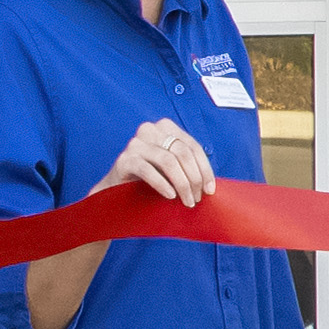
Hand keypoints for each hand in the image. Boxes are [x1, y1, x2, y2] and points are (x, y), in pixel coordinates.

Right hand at [104, 116, 218, 205]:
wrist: (117, 188)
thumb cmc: (150, 177)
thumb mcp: (172, 167)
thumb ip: (188, 166)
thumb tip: (211, 184)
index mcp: (165, 127)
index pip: (193, 146)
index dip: (205, 169)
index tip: (210, 190)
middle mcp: (149, 130)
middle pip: (182, 153)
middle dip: (194, 179)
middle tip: (197, 198)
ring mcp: (135, 143)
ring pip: (168, 162)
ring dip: (182, 184)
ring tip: (187, 201)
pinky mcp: (124, 159)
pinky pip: (148, 171)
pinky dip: (163, 184)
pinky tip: (170, 196)